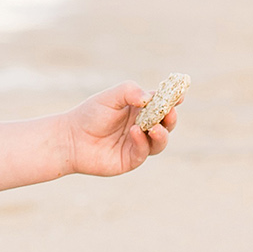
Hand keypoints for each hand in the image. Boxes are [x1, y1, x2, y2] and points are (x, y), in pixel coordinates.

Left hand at [63, 80, 178, 180]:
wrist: (72, 138)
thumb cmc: (91, 114)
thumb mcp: (110, 97)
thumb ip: (130, 92)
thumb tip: (150, 98)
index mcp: (140, 108)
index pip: (161, 103)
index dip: (172, 99)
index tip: (180, 94)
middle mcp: (143, 126)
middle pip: (166, 123)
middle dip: (171, 117)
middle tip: (169, 112)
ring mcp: (139, 143)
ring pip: (160, 141)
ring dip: (161, 133)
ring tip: (154, 127)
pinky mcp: (132, 159)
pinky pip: (144, 152)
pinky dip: (143, 142)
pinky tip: (135, 132)